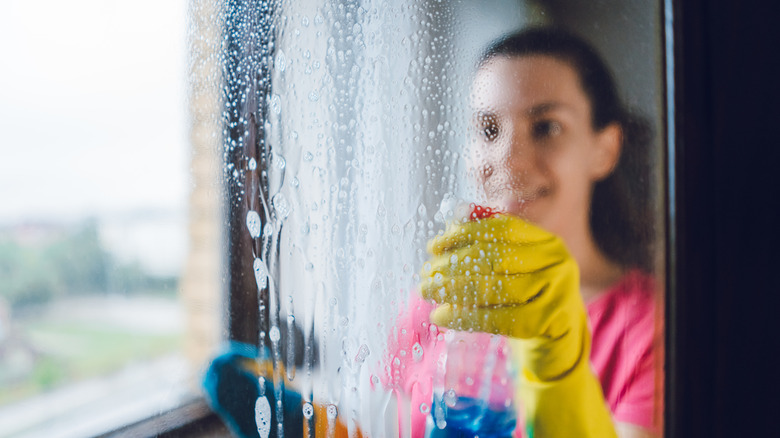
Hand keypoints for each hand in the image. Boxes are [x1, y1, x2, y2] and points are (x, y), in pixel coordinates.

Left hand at [419, 213, 616, 436]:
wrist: (559, 342)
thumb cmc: (526, 300)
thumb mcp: (511, 269)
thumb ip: (487, 241)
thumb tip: (456, 213)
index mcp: (546, 241)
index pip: (501, 227)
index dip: (463, 233)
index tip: (433, 246)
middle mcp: (558, 261)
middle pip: (496, 257)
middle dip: (454, 264)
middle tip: (425, 273)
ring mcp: (560, 291)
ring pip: (497, 287)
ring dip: (454, 289)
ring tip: (427, 291)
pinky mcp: (552, 322)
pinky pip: (501, 319)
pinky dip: (466, 317)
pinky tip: (440, 316)